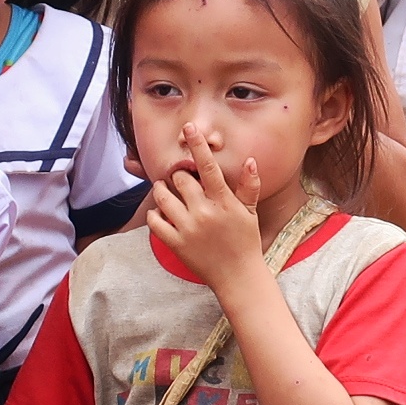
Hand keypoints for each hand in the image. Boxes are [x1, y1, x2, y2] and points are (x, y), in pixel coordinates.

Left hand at [140, 136, 272, 295]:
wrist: (238, 277)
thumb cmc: (245, 242)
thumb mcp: (250, 212)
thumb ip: (248, 186)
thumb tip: (250, 161)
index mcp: (223, 201)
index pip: (208, 167)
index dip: (198, 145)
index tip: (189, 127)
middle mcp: (204, 212)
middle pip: (180, 178)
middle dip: (178, 175)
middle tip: (181, 179)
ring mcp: (188, 228)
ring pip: (163, 197)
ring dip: (161, 190)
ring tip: (166, 192)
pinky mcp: (176, 243)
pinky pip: (155, 222)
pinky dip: (155, 214)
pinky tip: (162, 214)